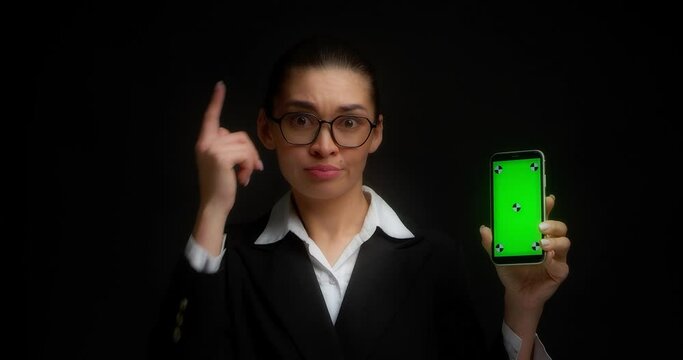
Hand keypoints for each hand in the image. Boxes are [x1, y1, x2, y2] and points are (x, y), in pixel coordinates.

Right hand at [195, 81, 262, 215]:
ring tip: (243, 176)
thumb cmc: (221, 185)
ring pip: (245, 145)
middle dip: (250, 153)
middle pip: (241, 135)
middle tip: (250, 170)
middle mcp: (206, 143)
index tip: (220, 86)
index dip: (216, 101)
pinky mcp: (221, 157)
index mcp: (205, 142)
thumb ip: (227, 147)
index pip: (211, 117)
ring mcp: (212, 149)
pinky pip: (246, 154)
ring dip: (250, 162)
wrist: (214, 204)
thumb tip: (243, 145)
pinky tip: (242, 179)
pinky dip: (248, 167)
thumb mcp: (222, 162)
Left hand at [479, 195, 570, 308]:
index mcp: (536, 235)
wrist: (517, 293)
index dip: (547, 207)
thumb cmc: (511, 270)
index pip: (544, 217)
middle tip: (540, 225)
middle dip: (552, 223)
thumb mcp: (498, 255)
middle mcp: (550, 243)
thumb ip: (491, 243)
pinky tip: (547, 259)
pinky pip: (562, 264)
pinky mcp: (560, 271)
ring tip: (541, 243)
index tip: (547, 199)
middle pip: (560, 227)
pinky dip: (555, 260)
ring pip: (565, 242)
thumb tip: (483, 229)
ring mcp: (557, 256)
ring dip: (555, 240)